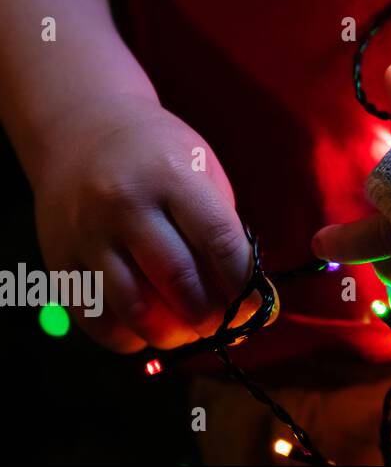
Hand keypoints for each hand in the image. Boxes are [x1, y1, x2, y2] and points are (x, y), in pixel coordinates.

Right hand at [33, 93, 254, 351]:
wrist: (83, 129)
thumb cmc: (158, 155)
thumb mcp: (201, 171)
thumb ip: (222, 228)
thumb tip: (249, 294)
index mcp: (173, 177)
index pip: (217, 239)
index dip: (242, 281)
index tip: (256, 304)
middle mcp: (126, 204)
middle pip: (177, 278)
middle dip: (209, 314)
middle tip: (222, 324)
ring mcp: (87, 232)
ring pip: (132, 306)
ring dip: (169, 333)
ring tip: (188, 332)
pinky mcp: (59, 257)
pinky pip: (92, 316)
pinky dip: (124, 337)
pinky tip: (146, 332)